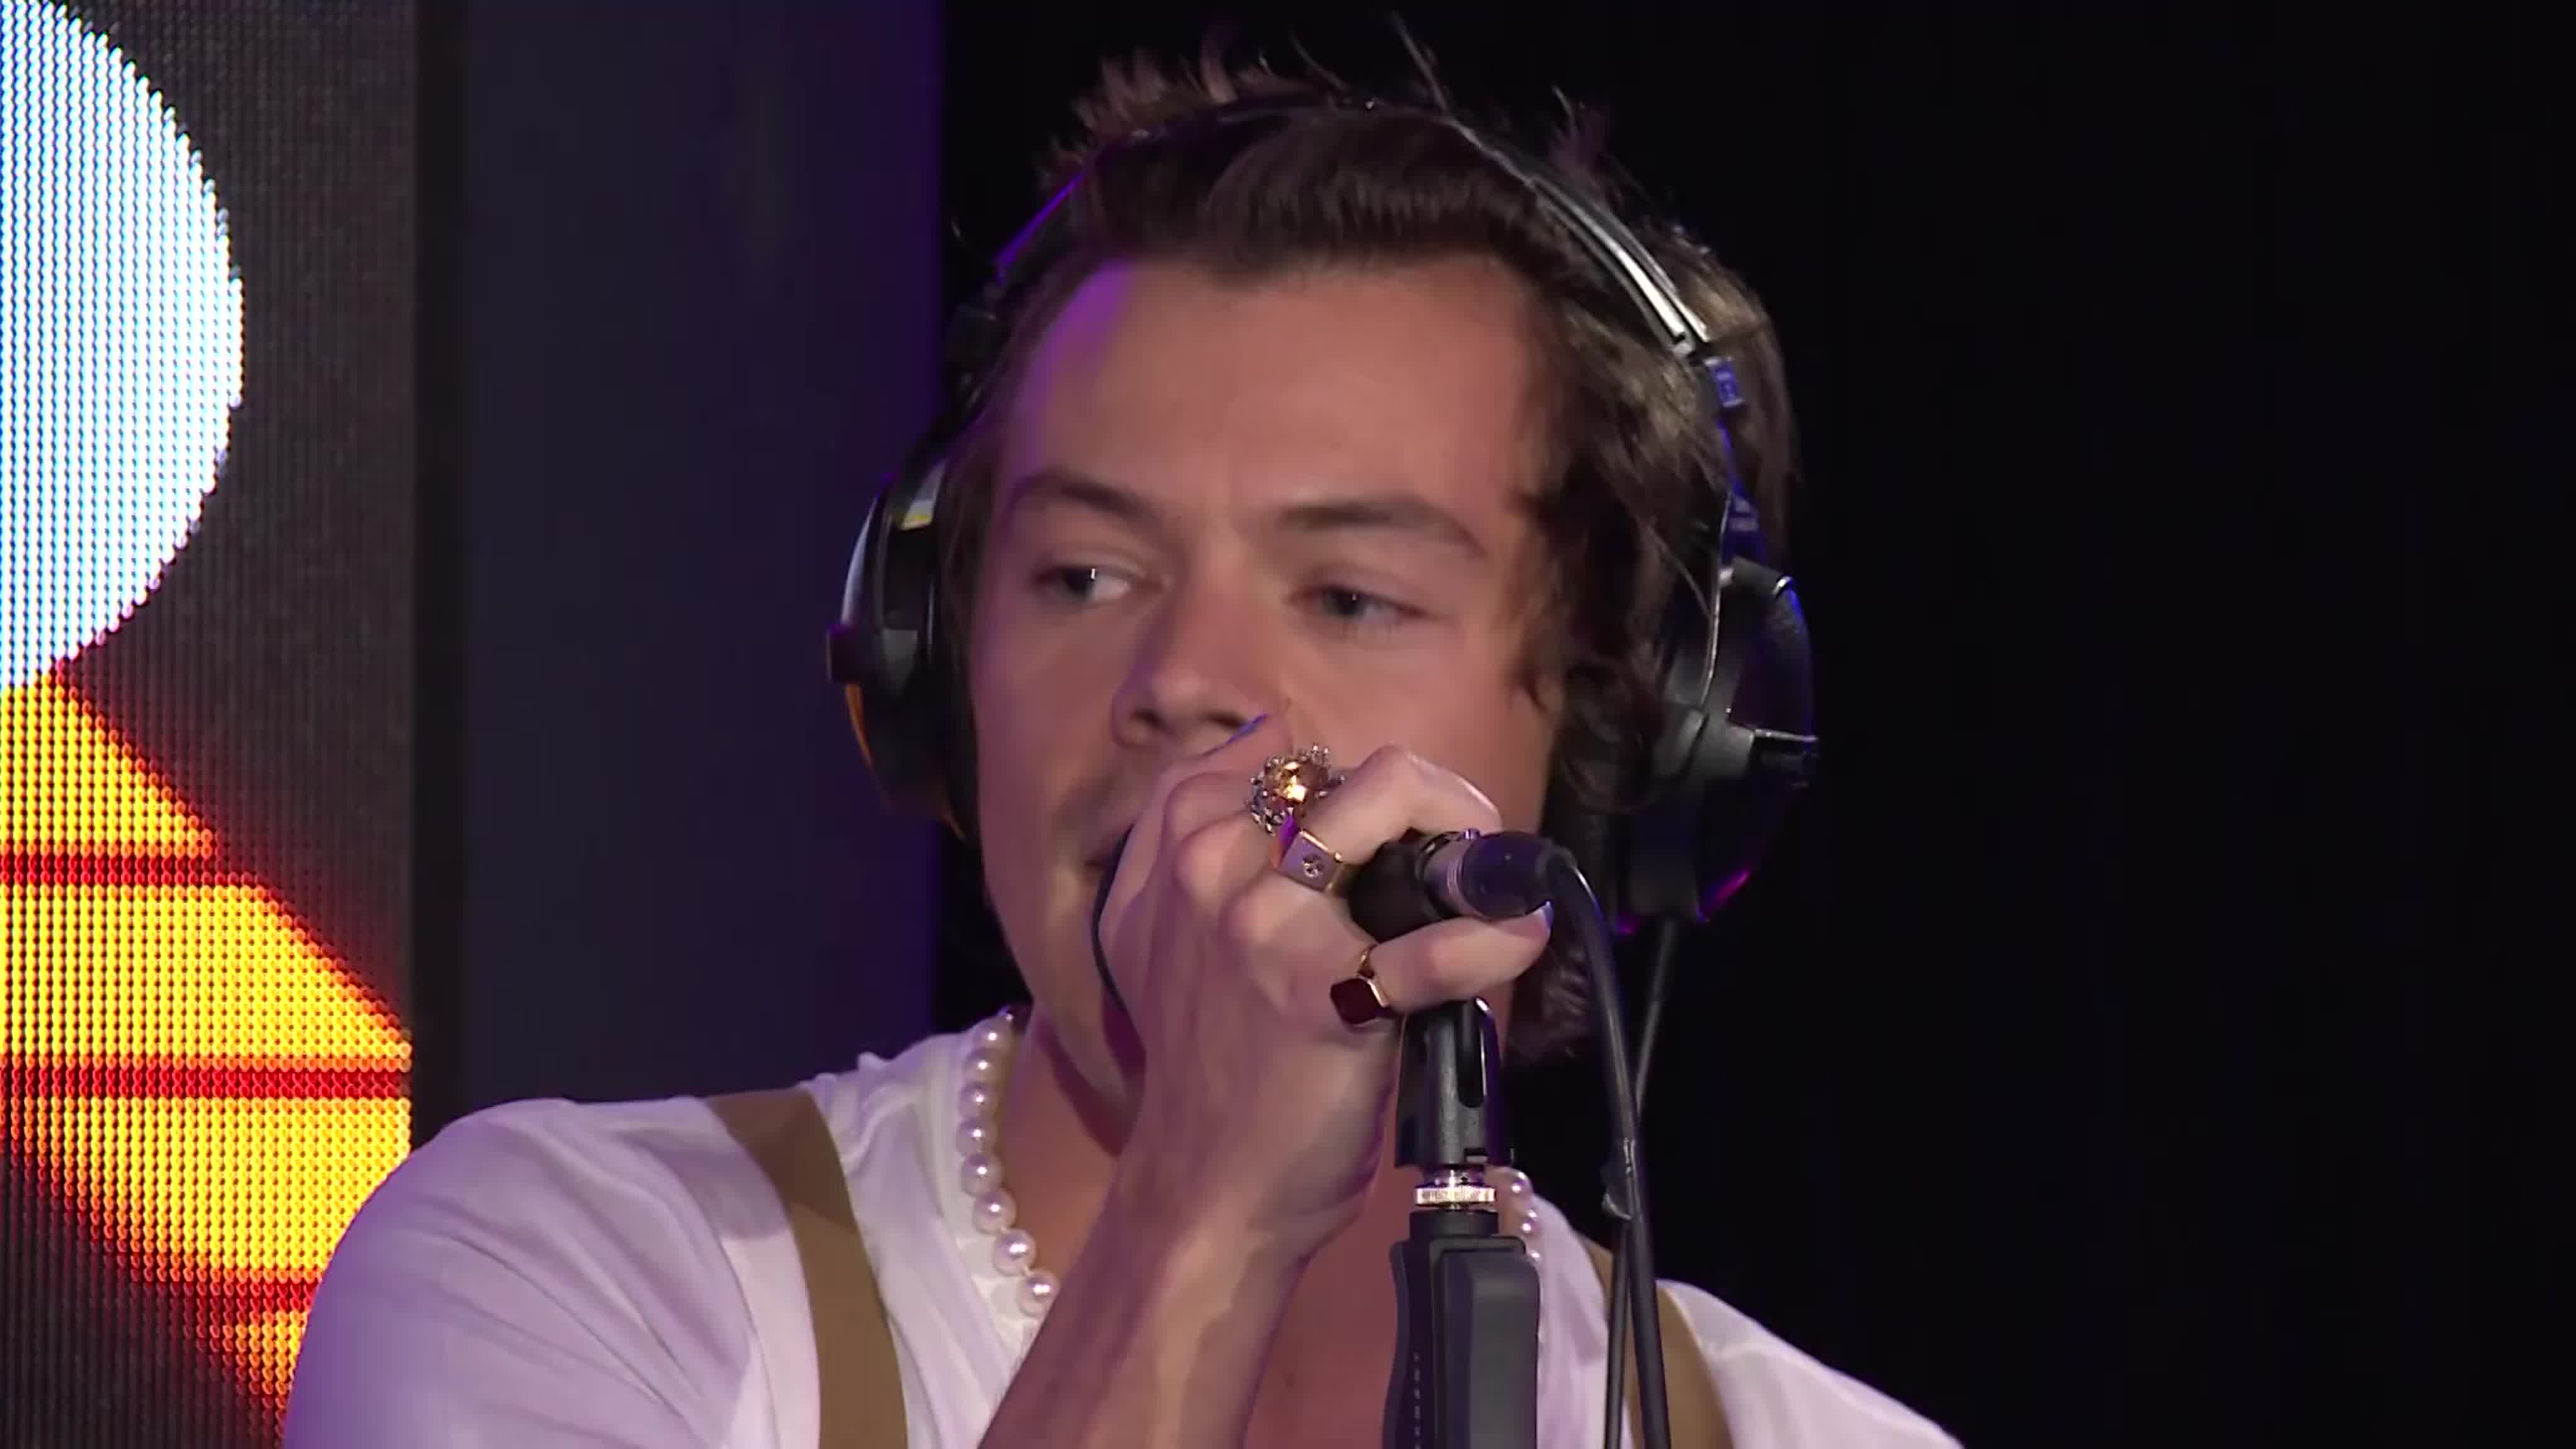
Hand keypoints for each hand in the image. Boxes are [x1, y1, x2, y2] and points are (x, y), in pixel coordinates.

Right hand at [1092, 713, 1555, 1261]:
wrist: (1204, 1185)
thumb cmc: (1200, 1056)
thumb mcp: (1147, 925)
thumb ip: (1184, 821)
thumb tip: (1268, 735)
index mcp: (1181, 844)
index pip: (1298, 757)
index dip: (1373, 796)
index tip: (1407, 840)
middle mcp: (1215, 867)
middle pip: (1361, 772)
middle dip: (1439, 806)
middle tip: (1469, 864)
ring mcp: (1266, 927)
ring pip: (1391, 800)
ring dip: (1471, 841)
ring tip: (1497, 889)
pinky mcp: (1325, 996)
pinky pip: (1433, 944)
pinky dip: (1496, 936)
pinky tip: (1523, 937)